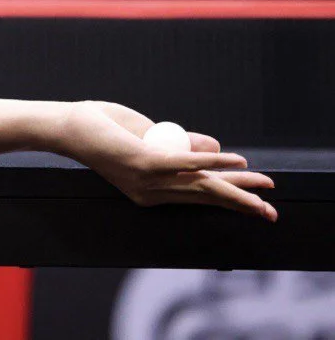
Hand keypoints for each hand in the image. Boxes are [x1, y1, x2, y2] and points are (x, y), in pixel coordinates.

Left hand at [58, 100, 277, 221]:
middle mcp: (150, 194)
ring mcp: (148, 180)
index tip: (256, 204)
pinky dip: (212, 160)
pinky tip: (236, 161)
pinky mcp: (145, 164)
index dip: (228, 199)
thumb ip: (181, 146)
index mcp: (150, 191)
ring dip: (237, 185)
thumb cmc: (104, 130)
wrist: (68, 126)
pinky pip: (186, 163)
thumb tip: (217, 147)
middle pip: (205, 197)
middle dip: (241, 203)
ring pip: (202, 185)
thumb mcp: (149, 137)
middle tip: (271, 213)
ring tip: (264, 187)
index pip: (196, 197)